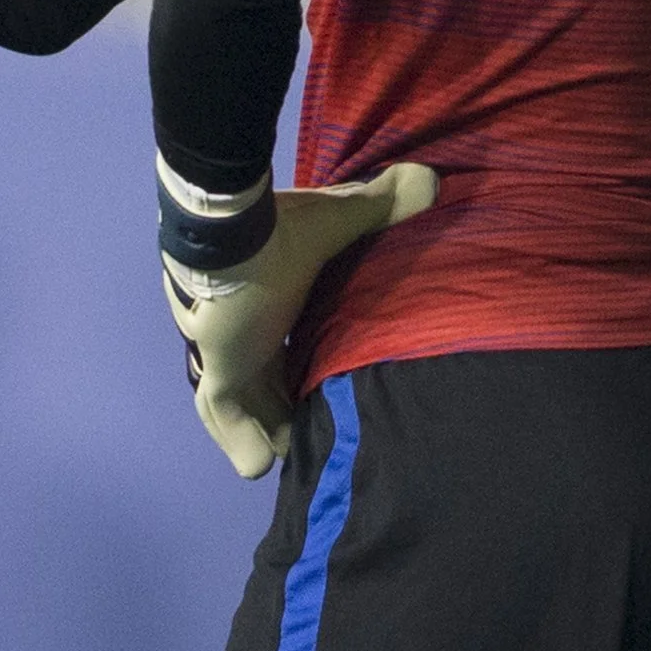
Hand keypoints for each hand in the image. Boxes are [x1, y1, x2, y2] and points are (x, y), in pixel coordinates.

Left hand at [163, 166, 435, 478]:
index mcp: (270, 297)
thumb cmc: (280, 225)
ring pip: (244, 403)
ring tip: (293, 454)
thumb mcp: (338, 220)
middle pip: (266, 379)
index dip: (302, 361)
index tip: (326, 381)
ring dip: (267, 426)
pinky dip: (240, 443)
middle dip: (286, 404)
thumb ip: (381, 205)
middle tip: (316, 430)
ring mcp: (228, 352)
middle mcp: (247, 329)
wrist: (233, 230)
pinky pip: (225, 415)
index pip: (285, 338)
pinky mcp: (220, 370)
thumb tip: (430, 182)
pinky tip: (255, 468)